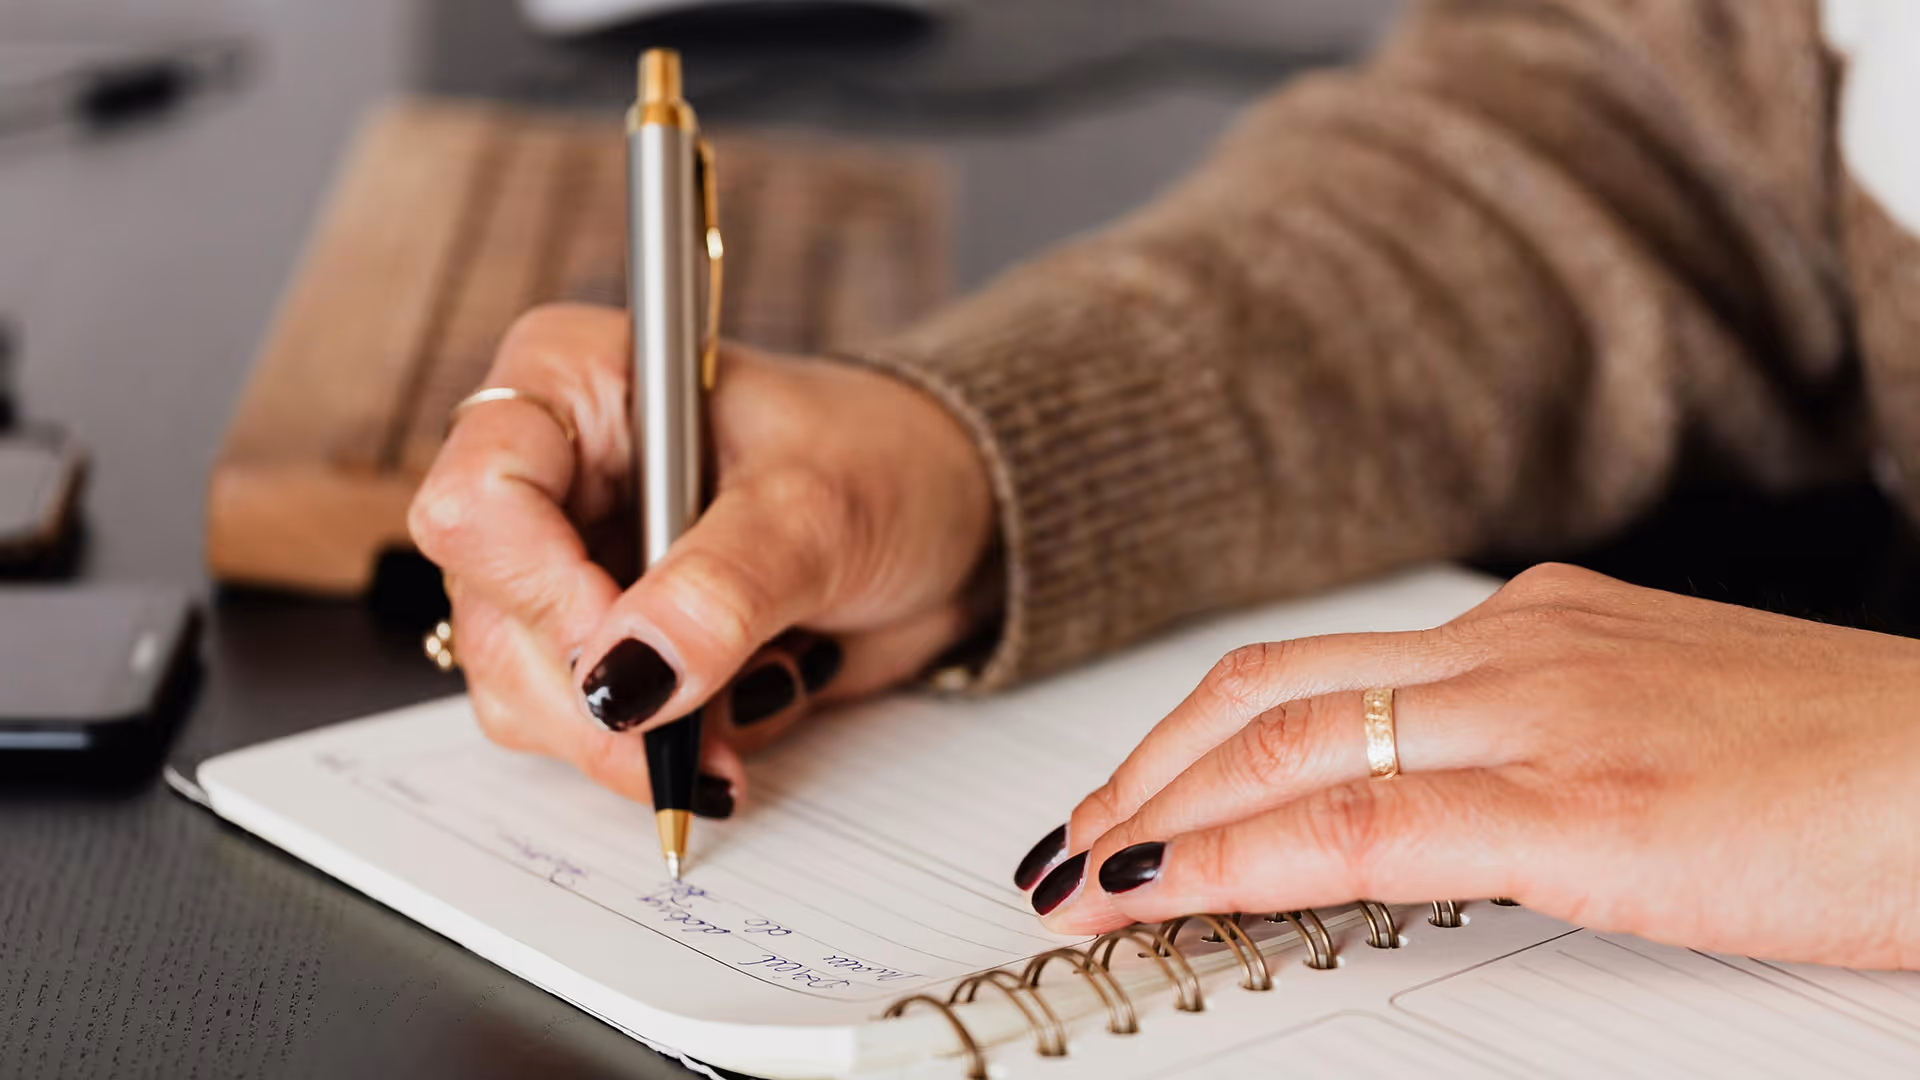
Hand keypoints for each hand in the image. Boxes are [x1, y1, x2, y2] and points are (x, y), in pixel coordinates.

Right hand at [409, 304, 994, 809]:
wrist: (954, 519)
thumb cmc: (889, 462)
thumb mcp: (817, 510)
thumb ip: (722, 589)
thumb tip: (628, 680)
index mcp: (574, 384)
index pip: (479, 496)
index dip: (541, 592)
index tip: (632, 658)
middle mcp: (552, 474)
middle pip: (492, 616)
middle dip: (596, 699)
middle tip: (693, 736)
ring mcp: (572, 566)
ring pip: (524, 691)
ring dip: (636, 737)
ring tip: (749, 705)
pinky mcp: (610, 644)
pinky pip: (588, 731)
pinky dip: (669, 747)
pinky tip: (747, 705)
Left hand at [1019, 564, 1919, 969]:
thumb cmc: (1857, 770)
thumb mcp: (1665, 738)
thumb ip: (1546, 754)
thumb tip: (1449, 810)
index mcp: (1537, 631)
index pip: (1314, 674)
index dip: (1194, 738)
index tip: (1130, 798)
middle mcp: (1517, 650)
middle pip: (1265, 693)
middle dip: (1145, 770)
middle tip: (1070, 839)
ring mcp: (1540, 716)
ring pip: (1285, 747)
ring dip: (1159, 813)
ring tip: (1083, 876)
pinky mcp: (1579, 805)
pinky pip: (1359, 824)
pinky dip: (1236, 855)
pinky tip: (1165, 890)